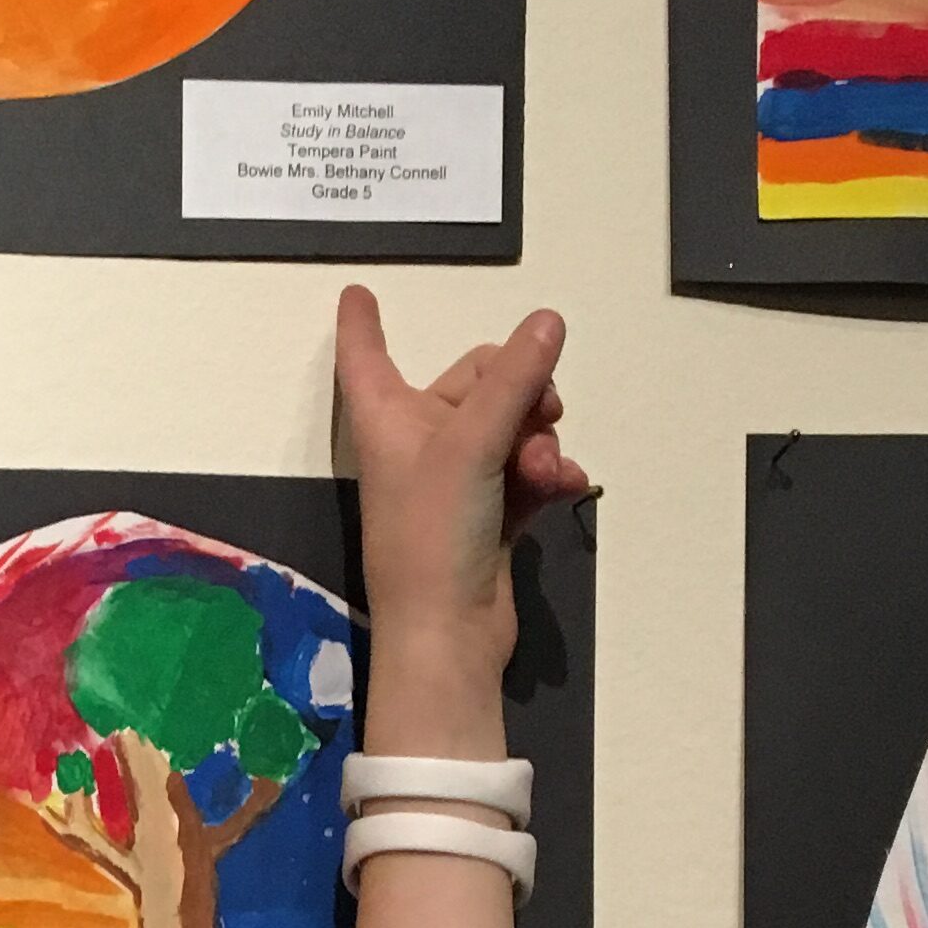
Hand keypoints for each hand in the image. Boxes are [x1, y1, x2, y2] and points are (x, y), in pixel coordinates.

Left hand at [334, 287, 590, 704]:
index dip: (362, 325)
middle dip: (519, 391)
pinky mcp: (489, 518)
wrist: (449, 635)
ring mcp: (455, 484)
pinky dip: (549, 474)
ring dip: (539, 439)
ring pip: (510, 430)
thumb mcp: (472, 445)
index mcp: (388, 420)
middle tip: (545, 408)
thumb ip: (513, 380)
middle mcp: (418, 445)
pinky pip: (526, 474)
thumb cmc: (434, 536)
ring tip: (546, 467)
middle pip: (474, 385)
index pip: (366, 356)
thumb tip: (547, 322)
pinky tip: (569, 485)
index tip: (359, 292)